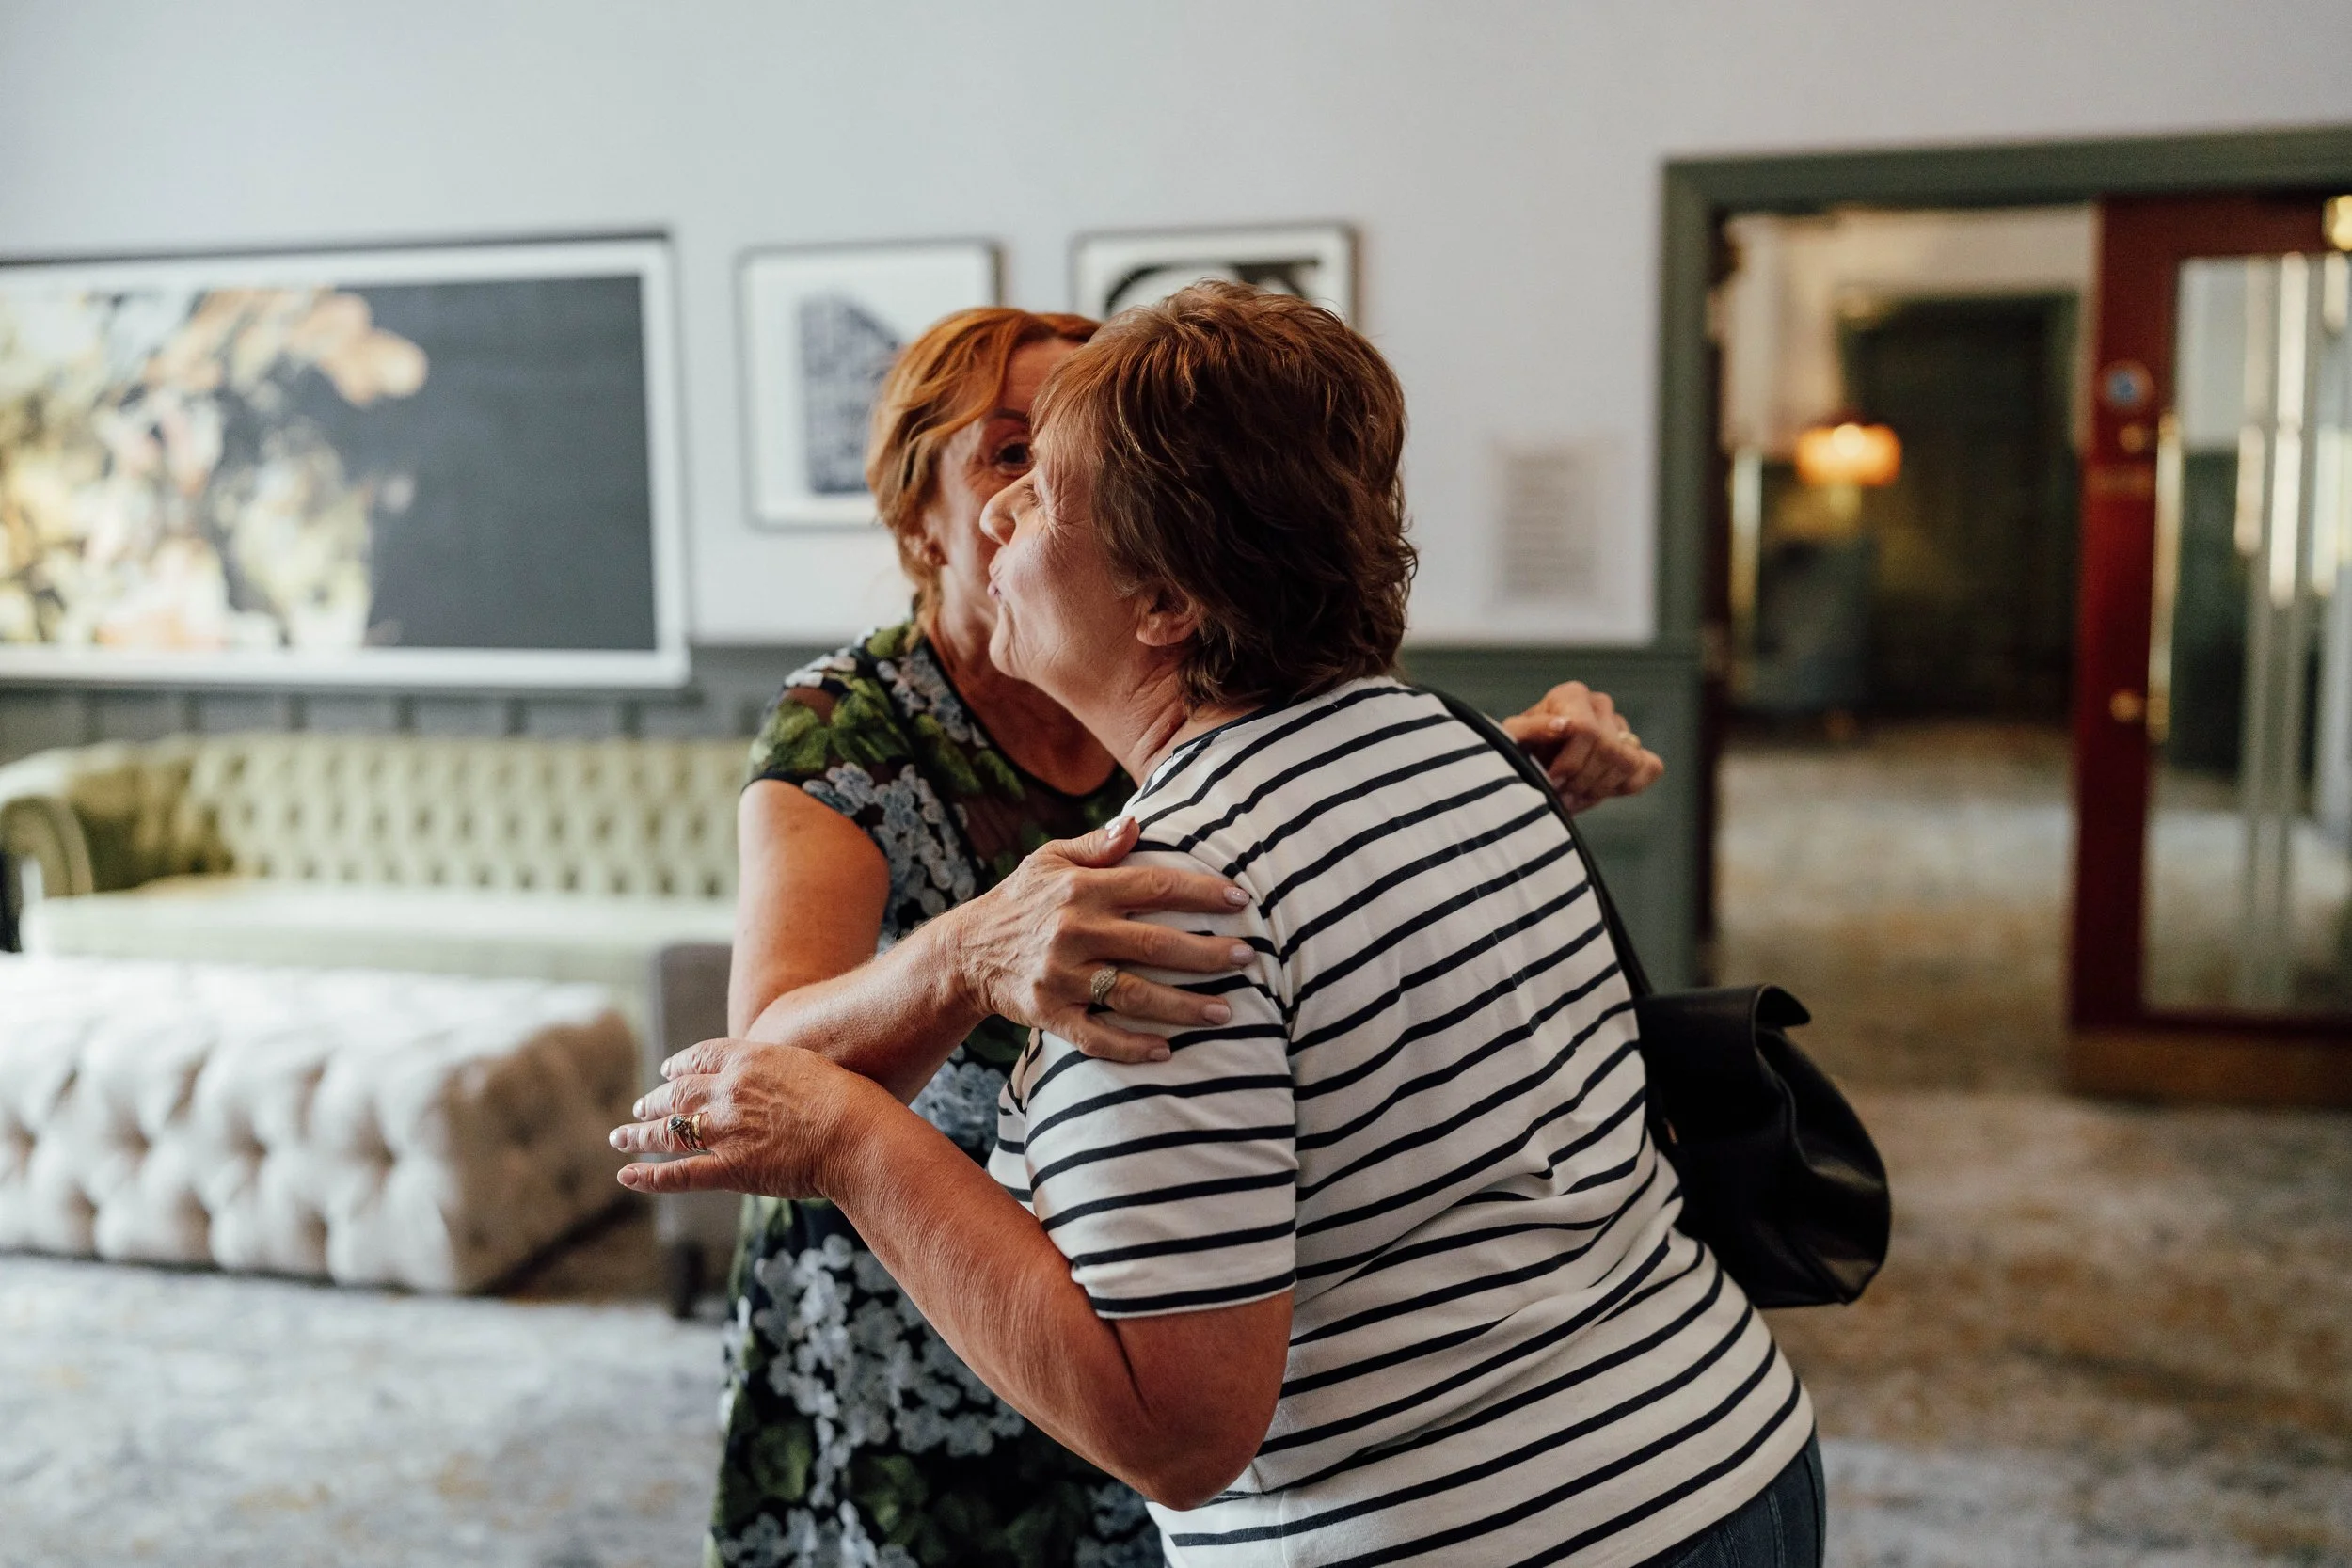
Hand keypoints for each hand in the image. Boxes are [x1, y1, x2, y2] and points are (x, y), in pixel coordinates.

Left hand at [609, 1037, 889, 1196]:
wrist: (855, 1132)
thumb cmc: (849, 1098)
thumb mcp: (810, 1066)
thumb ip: (782, 1070)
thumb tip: (779, 1078)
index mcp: (747, 1059)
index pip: (700, 1058)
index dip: (679, 1065)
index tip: (668, 1071)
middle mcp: (727, 1091)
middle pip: (678, 1094)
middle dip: (655, 1100)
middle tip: (640, 1104)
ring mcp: (724, 1130)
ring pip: (668, 1131)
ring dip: (639, 1134)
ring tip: (620, 1136)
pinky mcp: (729, 1169)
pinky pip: (679, 1173)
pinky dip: (649, 1176)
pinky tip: (627, 1175)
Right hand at [946, 815, 1253, 1063]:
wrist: (966, 952)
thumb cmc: (1020, 900)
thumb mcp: (1050, 860)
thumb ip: (1097, 845)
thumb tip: (1138, 822)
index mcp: (1080, 890)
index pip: (1152, 887)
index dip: (1200, 893)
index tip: (1240, 900)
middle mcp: (1073, 932)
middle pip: (1153, 944)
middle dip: (1206, 953)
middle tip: (1248, 958)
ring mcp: (1061, 977)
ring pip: (1133, 995)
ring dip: (1183, 1007)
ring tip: (1226, 1012)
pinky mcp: (1049, 1014)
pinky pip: (1095, 1037)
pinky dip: (1131, 1047)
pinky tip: (1166, 1051)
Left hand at [1499, 681, 1664, 814]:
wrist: (1530, 769)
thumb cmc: (1517, 752)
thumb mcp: (1511, 741)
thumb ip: (1531, 729)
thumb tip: (1563, 725)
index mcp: (1571, 695)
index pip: (1586, 730)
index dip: (1571, 762)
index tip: (1552, 781)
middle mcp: (1600, 705)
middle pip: (1609, 749)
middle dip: (1583, 780)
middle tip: (1561, 796)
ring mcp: (1621, 727)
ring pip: (1628, 761)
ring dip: (1599, 788)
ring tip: (1572, 797)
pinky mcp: (1636, 750)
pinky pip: (1649, 768)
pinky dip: (1627, 786)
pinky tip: (1598, 791)